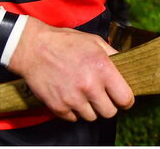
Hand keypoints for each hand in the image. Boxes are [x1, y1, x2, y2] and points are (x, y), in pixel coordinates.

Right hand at [10, 18, 133, 121]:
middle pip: (109, 112)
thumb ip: (113, 55)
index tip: (121, 98)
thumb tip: (125, 68)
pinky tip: (70, 95)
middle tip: (101, 95)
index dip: (125, 100)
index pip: (125, 98)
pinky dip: (74, 110)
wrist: (33, 48)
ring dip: (90, 108)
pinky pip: (74, 118)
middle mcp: (89, 86)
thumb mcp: (94, 41)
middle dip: (107, 105)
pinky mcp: (58, 107)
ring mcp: (73, 99)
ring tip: (83, 93)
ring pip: (92, 117)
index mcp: (102, 68)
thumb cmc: (65, 42)